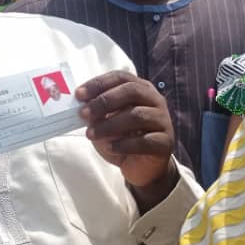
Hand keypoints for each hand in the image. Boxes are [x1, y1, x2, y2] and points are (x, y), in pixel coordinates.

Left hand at [77, 71, 178, 209]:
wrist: (142, 167)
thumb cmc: (122, 138)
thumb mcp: (105, 122)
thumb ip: (97, 113)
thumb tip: (82, 108)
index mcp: (141, 88)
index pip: (121, 77)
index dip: (99, 83)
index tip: (79, 95)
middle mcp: (155, 100)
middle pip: (132, 91)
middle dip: (104, 101)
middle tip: (83, 113)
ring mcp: (163, 121)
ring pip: (137, 116)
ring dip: (109, 125)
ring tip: (90, 134)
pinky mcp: (165, 143)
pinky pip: (144, 141)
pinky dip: (124, 144)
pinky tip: (110, 148)